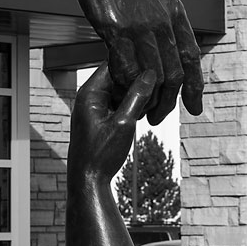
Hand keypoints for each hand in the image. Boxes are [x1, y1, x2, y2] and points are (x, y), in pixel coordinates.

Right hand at [49, 0, 202, 123]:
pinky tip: (119, 91)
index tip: (195, 107)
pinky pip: (124, 65)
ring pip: (152, 76)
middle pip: (175, 74)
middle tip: (159, 118)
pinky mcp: (115, 27)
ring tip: (141, 113)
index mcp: (174, 13)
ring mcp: (140, 26)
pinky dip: (124, 84)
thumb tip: (159, 35)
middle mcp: (162, 22)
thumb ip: (159, 15)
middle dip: (170, 102)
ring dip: (148, 100)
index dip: (196, 86)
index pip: (192, 57)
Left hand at [66, 65, 152, 245]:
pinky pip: (119, 102)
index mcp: (89, 92)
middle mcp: (89, 95)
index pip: (115, 63)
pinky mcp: (100, 116)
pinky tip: (145, 113)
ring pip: (121, 89)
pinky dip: (133, 105)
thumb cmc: (101, 155)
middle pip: (119, 75)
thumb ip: (137, 97)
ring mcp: (94, 106)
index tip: (157, 67)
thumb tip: (151, 73)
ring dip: (138, 94)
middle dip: (139, 81)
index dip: (136, 63)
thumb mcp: (124, 124)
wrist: (88, 182)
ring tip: (152, 103)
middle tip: (158, 88)